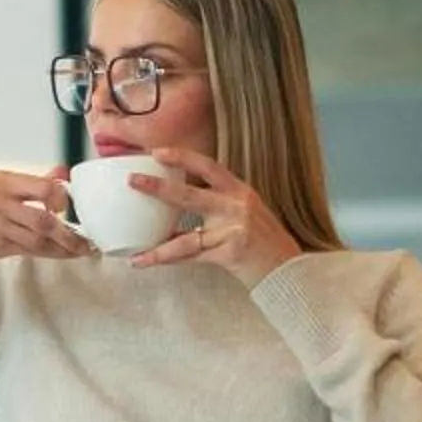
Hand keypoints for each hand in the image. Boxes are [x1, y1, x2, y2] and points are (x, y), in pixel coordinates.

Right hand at [0, 167, 95, 267]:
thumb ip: (32, 181)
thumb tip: (62, 171)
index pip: (40, 186)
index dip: (61, 197)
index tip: (71, 205)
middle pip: (42, 216)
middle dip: (68, 230)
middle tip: (86, 237)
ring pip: (40, 237)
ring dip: (65, 246)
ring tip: (82, 249)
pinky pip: (32, 250)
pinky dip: (52, 253)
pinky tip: (65, 254)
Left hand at [127, 146, 303, 286]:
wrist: (289, 269)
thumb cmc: (265, 242)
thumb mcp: (245, 214)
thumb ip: (216, 207)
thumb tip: (175, 209)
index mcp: (240, 191)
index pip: (209, 167)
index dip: (182, 157)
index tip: (157, 152)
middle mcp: (236, 206)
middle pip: (191, 194)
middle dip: (159, 187)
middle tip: (133, 180)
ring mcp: (234, 230)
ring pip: (187, 235)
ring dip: (158, 242)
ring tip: (134, 249)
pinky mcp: (231, 253)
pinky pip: (192, 258)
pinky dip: (167, 261)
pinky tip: (145, 263)